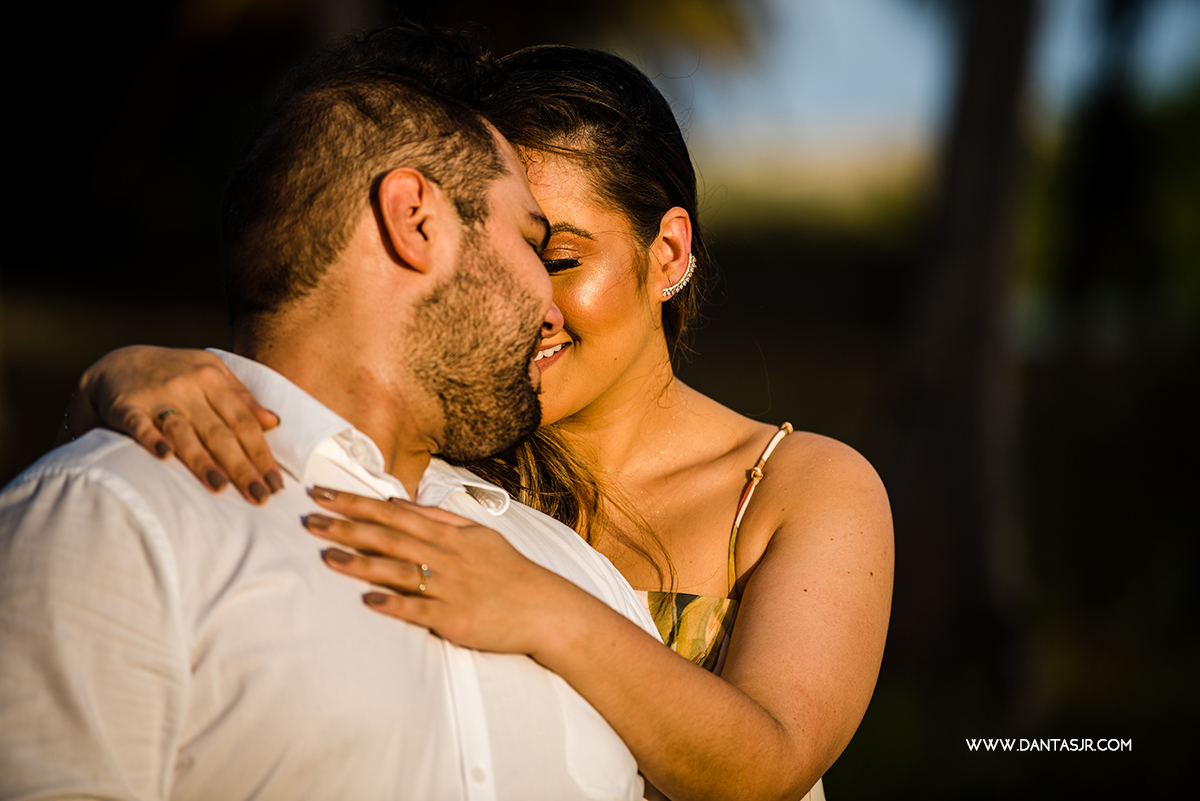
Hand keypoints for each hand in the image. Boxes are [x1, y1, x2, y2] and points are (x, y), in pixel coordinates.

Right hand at [70, 346, 281, 502]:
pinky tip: (165, 456)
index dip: (262, 454)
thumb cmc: (174, 375)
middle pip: (220, 432)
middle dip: (242, 467)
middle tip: (259, 496)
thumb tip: (273, 422)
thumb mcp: (211, 374)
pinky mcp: (125, 406)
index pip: (244, 422)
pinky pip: (139, 424)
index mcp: (213, 378)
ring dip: (203, 461)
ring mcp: (157, 396)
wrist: (117, 363)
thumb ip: (242, 398)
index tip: (275, 484)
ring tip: (221, 487)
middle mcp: (188, 386)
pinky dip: (151, 439)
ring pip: (184, 432)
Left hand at [304, 487, 575, 656]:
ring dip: (361, 563)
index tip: (323, 493)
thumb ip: (438, 517)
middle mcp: (446, 557)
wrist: (545, 609)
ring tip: (327, 556)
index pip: (393, 513)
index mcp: (449, 535)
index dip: (356, 502)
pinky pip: (418, 610)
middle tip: (310, 519)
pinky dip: (393, 604)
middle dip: (346, 527)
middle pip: (388, 538)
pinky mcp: (455, 619)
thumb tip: (397, 502)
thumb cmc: (508, 571)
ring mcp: (450, 588)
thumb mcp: (478, 534)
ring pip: (399, 571)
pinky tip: (367, 600)